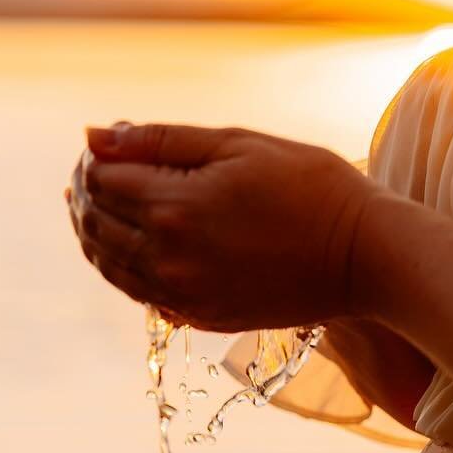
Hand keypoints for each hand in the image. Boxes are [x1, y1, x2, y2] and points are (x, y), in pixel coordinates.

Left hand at [66, 121, 376, 331]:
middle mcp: (168, 256)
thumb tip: (94, 136)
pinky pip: (140, 293)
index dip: (96, 158)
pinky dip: (123, 268)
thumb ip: (160, 140)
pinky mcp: (202, 316)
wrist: (364, 256)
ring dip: (97, 233)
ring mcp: (183, 293)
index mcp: (174, 206)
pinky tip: (134, 247)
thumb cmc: (311, 187)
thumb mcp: (237, 144)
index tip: (112, 146)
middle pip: (95, 223)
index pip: (99, 179)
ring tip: (105, 207)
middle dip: (87, 193)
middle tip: (101, 172)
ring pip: (110, 264)